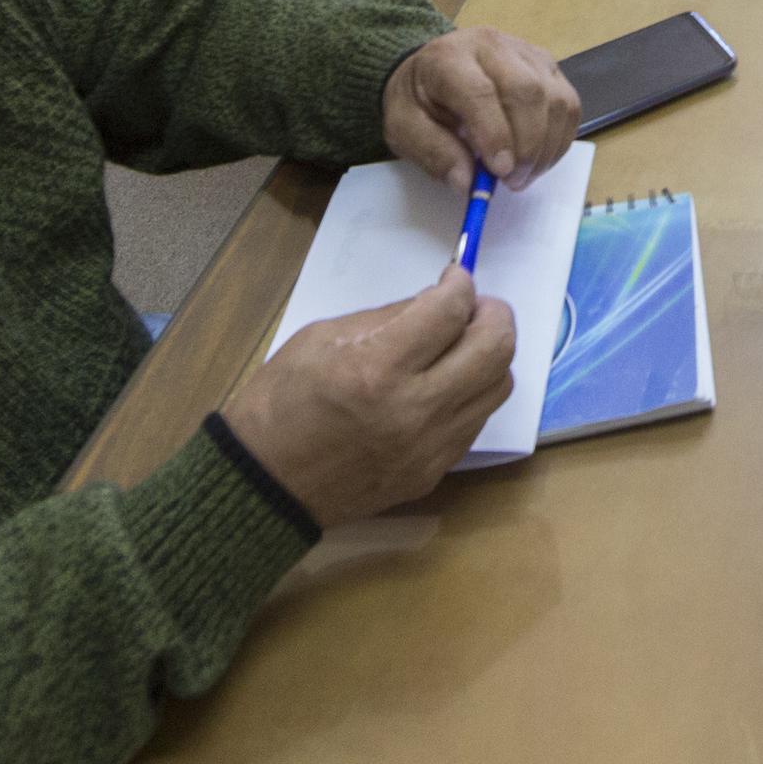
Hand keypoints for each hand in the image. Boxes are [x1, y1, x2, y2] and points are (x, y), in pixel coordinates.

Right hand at [219, 266, 516, 525]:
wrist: (264, 486)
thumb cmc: (280, 402)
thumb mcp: (321, 339)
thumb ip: (387, 318)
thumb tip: (436, 300)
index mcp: (377, 369)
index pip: (449, 312)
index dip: (461, 285)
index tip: (455, 278)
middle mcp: (414, 410)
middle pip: (495, 349)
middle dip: (494, 314)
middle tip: (475, 306)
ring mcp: (429, 447)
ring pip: (498, 387)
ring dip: (490, 356)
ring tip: (463, 345)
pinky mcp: (433, 472)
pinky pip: (476, 421)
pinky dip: (471, 392)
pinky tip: (446, 384)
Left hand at [383, 26, 580, 192]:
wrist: (433, 71)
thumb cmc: (419, 101)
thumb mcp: (405, 128)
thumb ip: (433, 153)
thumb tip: (468, 183)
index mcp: (449, 57)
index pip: (480, 92)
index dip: (494, 134)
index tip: (499, 172)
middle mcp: (493, 46)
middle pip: (527, 92)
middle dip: (527, 145)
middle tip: (513, 181)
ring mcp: (527, 54)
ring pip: (555, 100)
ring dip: (546, 147)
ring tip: (523, 175)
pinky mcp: (549, 67)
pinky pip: (568, 106)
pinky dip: (559, 140)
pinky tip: (538, 159)